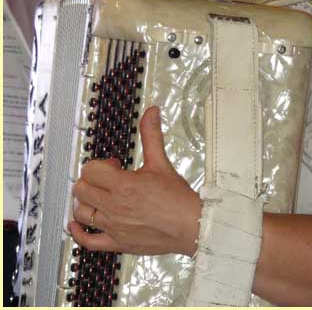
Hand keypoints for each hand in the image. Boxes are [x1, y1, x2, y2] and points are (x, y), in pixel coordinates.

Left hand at [69, 106, 200, 255]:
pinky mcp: (116, 242)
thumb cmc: (177, 198)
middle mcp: (114, 206)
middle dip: (91, 180)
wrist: (190, 225)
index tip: (113, 165)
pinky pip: (88, 241)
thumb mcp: (161, 162)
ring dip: (85, 202)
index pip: (91, 170)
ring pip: (81, 213)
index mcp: (123, 185)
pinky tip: (77, 224)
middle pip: (81, 189)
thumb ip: (151, 135)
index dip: (100, 164)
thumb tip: (151, 113)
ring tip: (97, 197)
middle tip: (107, 179)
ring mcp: (113, 226)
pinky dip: (78, 232)